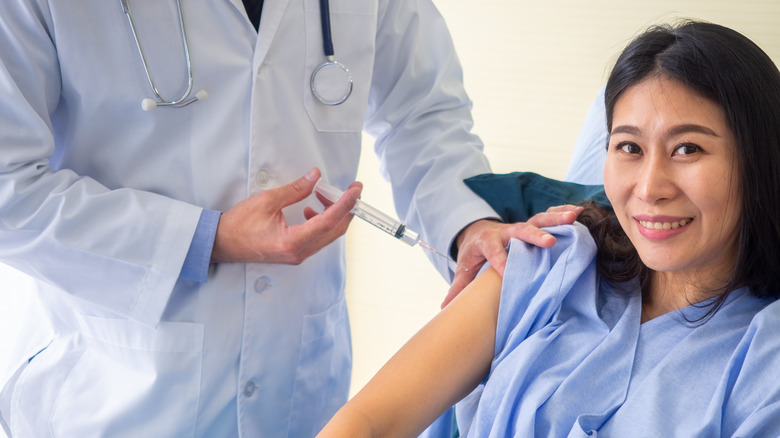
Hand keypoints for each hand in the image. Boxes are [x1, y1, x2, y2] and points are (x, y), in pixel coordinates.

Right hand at [211, 168, 361, 264]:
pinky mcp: (294, 253)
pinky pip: (317, 238)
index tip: (356, 189)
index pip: (330, 221)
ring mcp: (298, 255)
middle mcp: (300, 252)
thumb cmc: (239, 224)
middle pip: (335, 231)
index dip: (346, 203)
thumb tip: (315, 176)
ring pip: (328, 235)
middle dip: (345, 208)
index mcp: (293, 241)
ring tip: (322, 194)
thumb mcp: (267, 201)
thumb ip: (295, 189)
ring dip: (332, 214)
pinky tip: (310, 209)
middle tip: (350, 189)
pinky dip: (321, 222)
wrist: (221, 244)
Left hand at [441, 205, 582, 307]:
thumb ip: (458, 286)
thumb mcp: (464, 267)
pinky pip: (546, 216)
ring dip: (555, 218)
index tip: (509, 274)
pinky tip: (578, 211)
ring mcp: (518, 226)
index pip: (493, 252)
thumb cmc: (474, 253)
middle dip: (534, 236)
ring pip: (537, 220)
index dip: (501, 262)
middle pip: (519, 231)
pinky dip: (561, 212)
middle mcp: (504, 231)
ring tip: (574, 216)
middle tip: (550, 242)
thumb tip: (443, 308)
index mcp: (486, 243)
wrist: (477, 231)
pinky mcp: (529, 223)